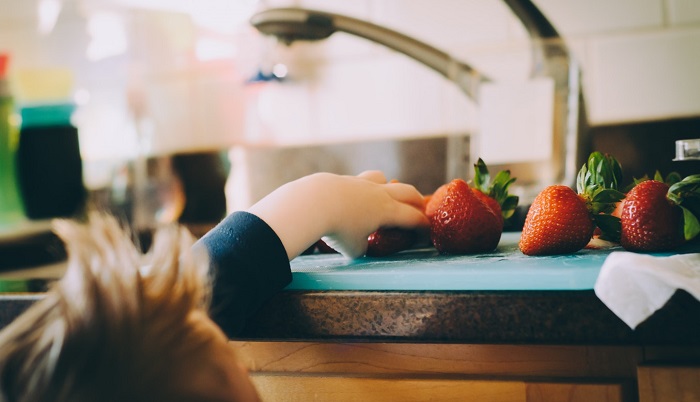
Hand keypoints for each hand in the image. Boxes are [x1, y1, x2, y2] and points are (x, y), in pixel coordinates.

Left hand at [247, 171, 428, 258]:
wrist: (313, 203)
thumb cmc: (337, 229)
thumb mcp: (353, 249)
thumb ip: (362, 247)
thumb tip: (360, 245)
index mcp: (388, 211)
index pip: (413, 218)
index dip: (423, 227)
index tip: (426, 233)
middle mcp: (379, 194)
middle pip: (407, 191)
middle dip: (416, 201)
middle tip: (419, 209)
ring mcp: (361, 183)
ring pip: (382, 178)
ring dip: (389, 186)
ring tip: (386, 196)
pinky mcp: (343, 180)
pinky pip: (359, 181)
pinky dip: (363, 189)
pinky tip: (353, 198)